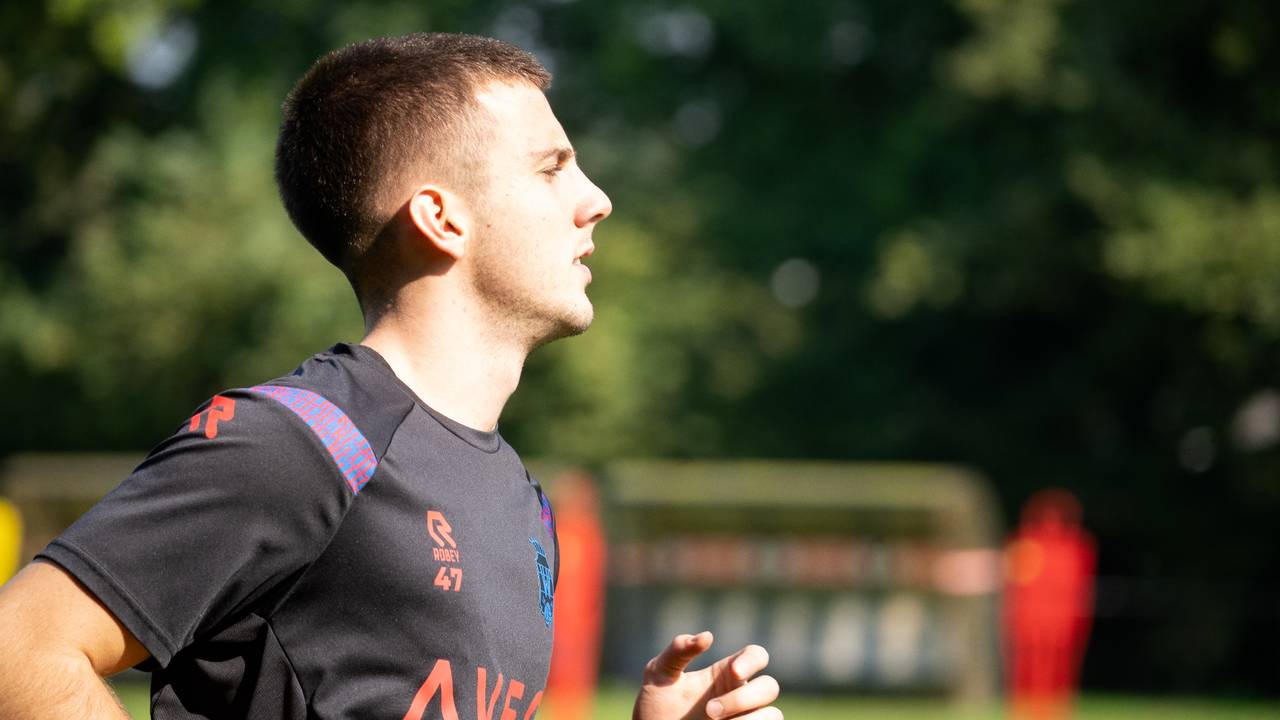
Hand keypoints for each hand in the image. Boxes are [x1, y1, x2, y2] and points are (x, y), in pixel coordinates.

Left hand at [632, 631, 780, 719]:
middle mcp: (740, 697)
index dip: (753, 660)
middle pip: (769, 687)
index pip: (757, 656)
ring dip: (751, 719)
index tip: (734, 671)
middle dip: (743, 698)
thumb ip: (677, 651)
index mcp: (725, 675)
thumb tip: (707, 636)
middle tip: (710, 711)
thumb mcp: (658, 675)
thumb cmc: (655, 709)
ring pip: (774, 715)